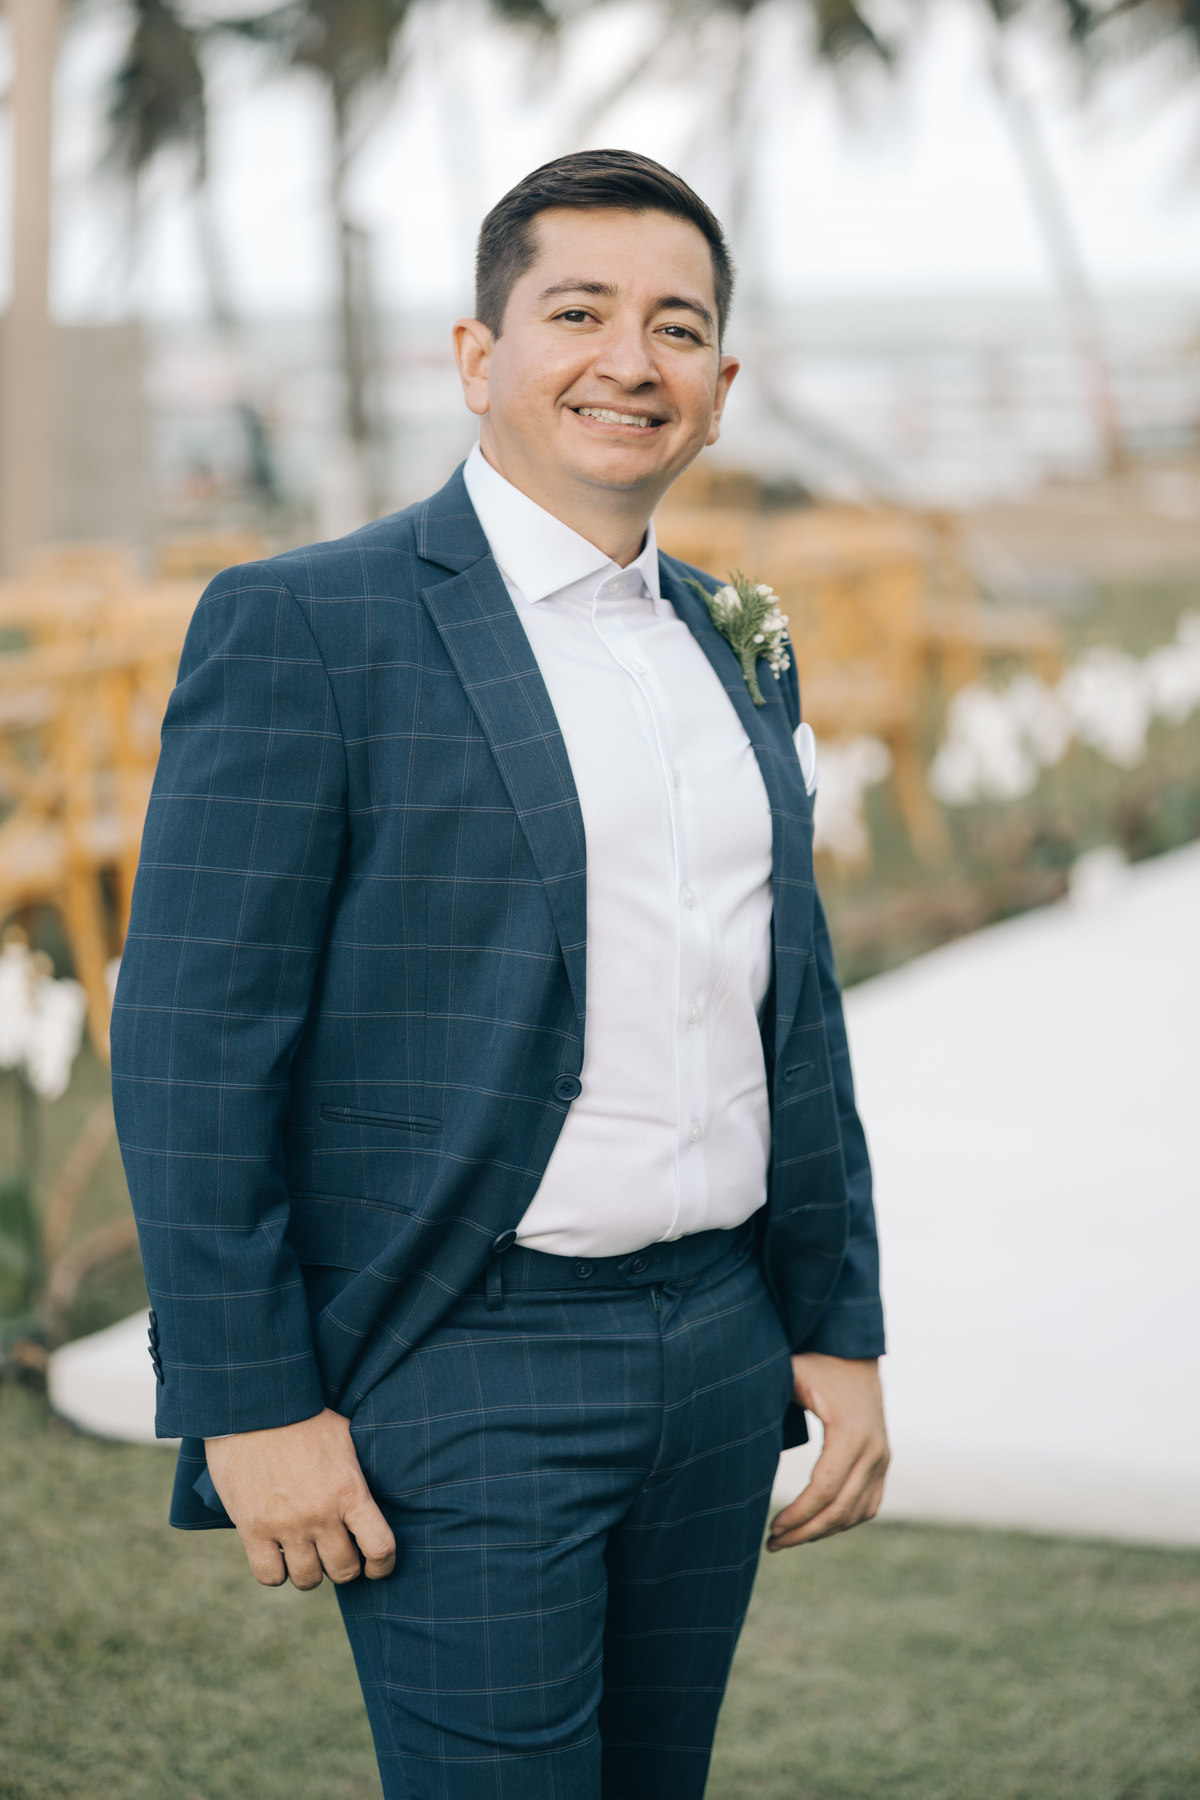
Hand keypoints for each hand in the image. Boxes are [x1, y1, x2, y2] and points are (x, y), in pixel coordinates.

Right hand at [205, 1406, 395, 1590]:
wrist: (254, 1407)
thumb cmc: (305, 1417)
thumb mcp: (346, 1437)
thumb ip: (358, 1474)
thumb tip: (374, 1498)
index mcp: (349, 1490)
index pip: (380, 1547)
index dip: (382, 1565)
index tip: (376, 1566)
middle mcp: (320, 1513)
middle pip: (344, 1570)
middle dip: (345, 1566)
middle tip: (337, 1553)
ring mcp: (285, 1524)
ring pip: (308, 1579)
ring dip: (311, 1571)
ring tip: (307, 1554)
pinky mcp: (252, 1529)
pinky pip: (269, 1576)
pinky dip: (276, 1571)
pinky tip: (278, 1554)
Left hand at [767, 1354, 888, 1550]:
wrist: (854, 1352)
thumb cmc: (814, 1364)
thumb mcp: (790, 1375)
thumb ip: (767, 1398)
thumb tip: (730, 1428)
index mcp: (850, 1431)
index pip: (824, 1490)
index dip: (797, 1515)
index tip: (771, 1528)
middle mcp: (874, 1449)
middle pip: (840, 1509)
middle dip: (806, 1532)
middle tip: (774, 1543)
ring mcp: (883, 1457)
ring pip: (856, 1513)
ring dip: (823, 1531)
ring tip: (789, 1537)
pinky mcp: (884, 1461)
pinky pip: (869, 1505)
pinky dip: (843, 1520)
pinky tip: (815, 1525)